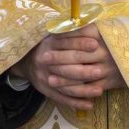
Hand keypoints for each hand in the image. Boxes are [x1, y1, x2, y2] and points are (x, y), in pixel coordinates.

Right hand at [10, 23, 124, 110]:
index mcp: (48, 43)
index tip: (95, 44)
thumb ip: (71, 30)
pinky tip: (90, 104)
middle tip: (101, 70)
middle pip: (65, 66)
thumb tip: (93, 23)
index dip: (79, 43)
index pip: (64, 43)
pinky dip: (76, 103)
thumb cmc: (50, 46)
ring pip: (64, 85)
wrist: (27, 62)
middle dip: (84, 69)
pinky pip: (62, 98)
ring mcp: (44, 76)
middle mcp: (44, 60)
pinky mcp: (45, 90)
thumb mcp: (55, 34)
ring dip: (83, 89)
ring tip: (100, 90)